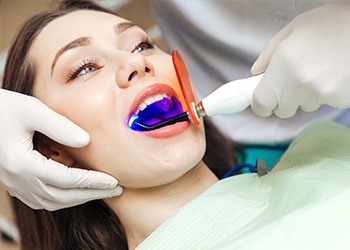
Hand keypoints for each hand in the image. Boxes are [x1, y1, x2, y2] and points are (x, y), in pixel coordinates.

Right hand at [0, 89, 122, 210]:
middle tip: (116, 190)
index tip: (114, 181)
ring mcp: (13, 184)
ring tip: (100, 191)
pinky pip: (41, 200)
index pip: (67, 179)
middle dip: (92, 194)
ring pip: (51, 202)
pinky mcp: (13, 183)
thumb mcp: (31, 109)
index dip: (93, 182)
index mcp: (21, 163)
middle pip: (62, 196)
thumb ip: (59, 125)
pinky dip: (62, 199)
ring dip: (78, 199)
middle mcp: (16, 180)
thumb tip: (87, 141)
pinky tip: (75, 191)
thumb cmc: (2, 108)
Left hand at [251, 2, 349, 117]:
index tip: (264, 100)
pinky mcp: (341, 99)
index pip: (262, 104)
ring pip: (305, 107)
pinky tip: (333, 73)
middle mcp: (301, 85)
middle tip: (294, 78)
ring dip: (307, 95)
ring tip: (319, 69)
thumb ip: (269, 54)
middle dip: (285, 99)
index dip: (261, 105)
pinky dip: (327, 93)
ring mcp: (323, 94)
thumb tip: (256, 73)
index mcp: (283, 66)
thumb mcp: (293, 29)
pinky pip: (325, 103)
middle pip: (283, 110)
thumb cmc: (331, 22)